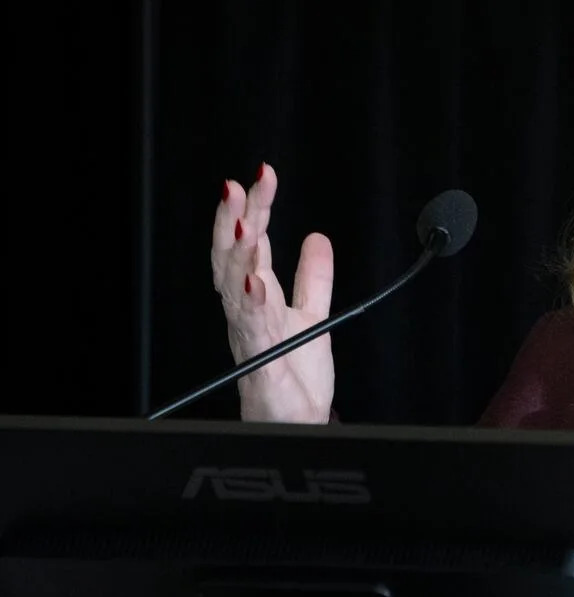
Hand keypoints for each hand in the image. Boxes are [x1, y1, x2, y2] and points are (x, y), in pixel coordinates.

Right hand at [211, 162, 335, 422]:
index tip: (262, 175)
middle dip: (233, 219)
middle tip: (237, 184)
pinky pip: (252, 326)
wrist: (297, 422)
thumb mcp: (312, 315)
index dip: (255, 208)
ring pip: (234, 285)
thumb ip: (314, 278)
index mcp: (257, 296)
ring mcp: (250, 332)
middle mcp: (246, 310)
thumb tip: (317, 239)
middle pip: (232, 256)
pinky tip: (254, 279)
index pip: (251, 242)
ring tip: (243, 222)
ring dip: (237, 253)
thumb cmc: (294, 376)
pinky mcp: (259, 358)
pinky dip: (251, 301)